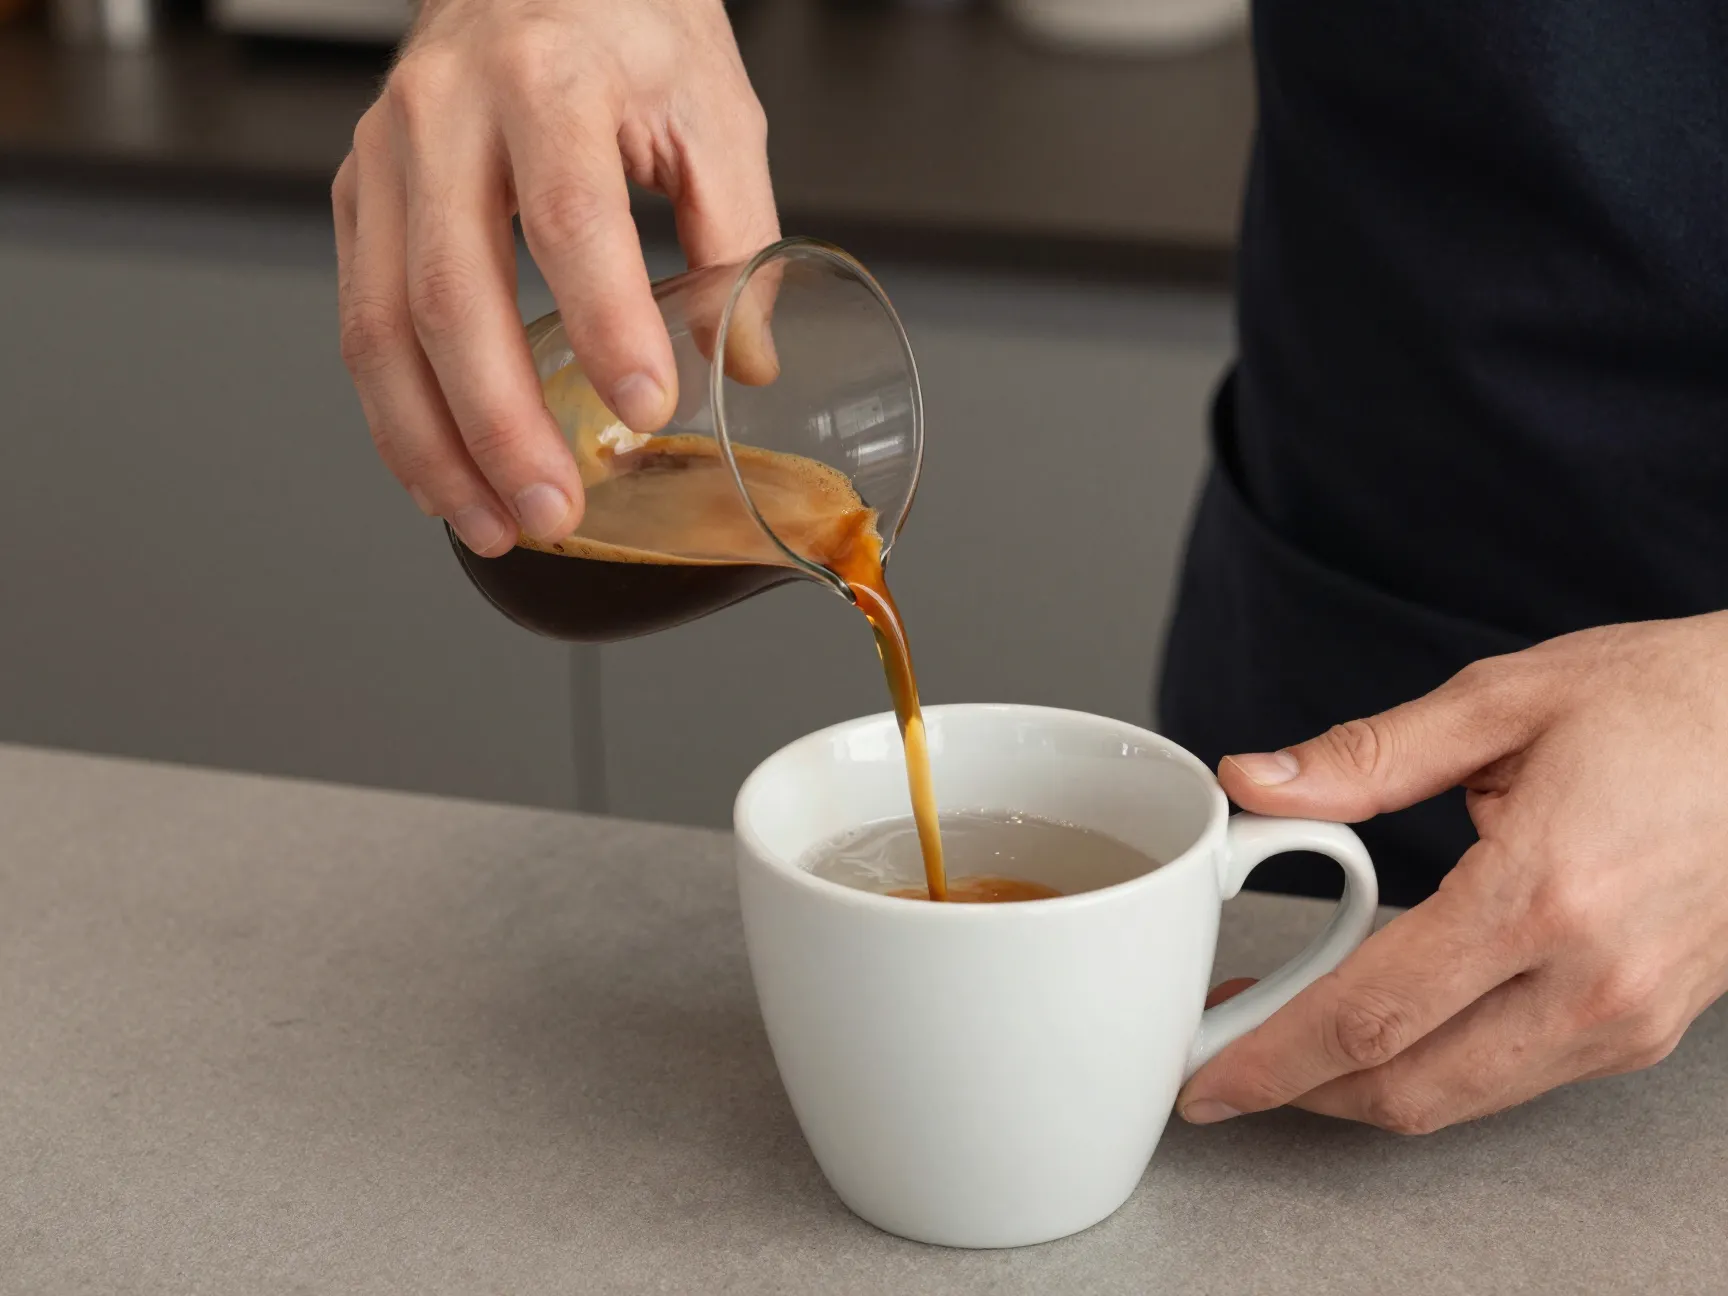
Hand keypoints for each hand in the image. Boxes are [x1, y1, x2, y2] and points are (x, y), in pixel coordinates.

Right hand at [333, 0, 778, 554]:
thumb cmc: (625, 23)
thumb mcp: (713, 110)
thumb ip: (738, 236)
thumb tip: (746, 364)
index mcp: (549, 81)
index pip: (571, 220)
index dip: (607, 326)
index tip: (651, 408)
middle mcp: (447, 115)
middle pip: (451, 294)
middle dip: (501, 424)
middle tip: (554, 507)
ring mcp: (386, 157)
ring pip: (381, 325)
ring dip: (434, 445)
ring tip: (494, 523)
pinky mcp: (359, 196)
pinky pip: (360, 321)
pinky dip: (397, 414)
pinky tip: (439, 475)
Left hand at [1179, 613, 1727, 1133]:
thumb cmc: (1667, 704)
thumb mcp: (1501, 702)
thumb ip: (1364, 757)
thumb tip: (1254, 783)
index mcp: (1542, 894)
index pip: (1372, 1012)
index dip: (1272, 1056)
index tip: (1204, 1075)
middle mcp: (1591, 979)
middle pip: (1408, 1086)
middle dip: (1297, 1094)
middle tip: (1219, 1071)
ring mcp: (1628, 1018)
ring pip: (1462, 1098)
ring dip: (1359, 1090)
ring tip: (1282, 1049)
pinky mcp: (1647, 1028)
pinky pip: (1514, 1078)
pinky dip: (1431, 1070)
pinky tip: (1381, 1031)